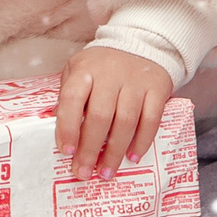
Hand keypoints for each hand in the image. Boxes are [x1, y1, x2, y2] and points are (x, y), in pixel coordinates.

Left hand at [54, 46, 172, 181]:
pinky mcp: (157, 89)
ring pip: (126, 121)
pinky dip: (142, 142)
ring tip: (106, 172)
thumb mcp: (79, 70)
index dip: (67, 127)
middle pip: (100, 116)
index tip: (66, 152)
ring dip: (114, 152)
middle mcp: (110, 75)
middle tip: (83, 173)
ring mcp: (136, 82)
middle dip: (90, 149)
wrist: (141, 43)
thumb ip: (68, 96)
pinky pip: (151, 120)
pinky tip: (132, 157)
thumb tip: (59, 130)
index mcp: (86, 70)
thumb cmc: (103, 65)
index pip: (72, 99)